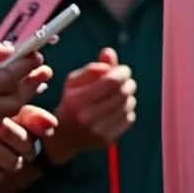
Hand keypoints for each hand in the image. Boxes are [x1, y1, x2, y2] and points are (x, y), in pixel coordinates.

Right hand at [45, 47, 136, 164]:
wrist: (64, 137)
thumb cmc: (71, 101)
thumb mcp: (75, 81)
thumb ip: (93, 67)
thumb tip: (109, 53)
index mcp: (77, 100)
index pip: (112, 81)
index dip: (123, 72)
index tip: (124, 70)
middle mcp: (88, 117)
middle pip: (123, 92)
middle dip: (128, 82)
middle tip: (125, 81)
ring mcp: (98, 130)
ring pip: (128, 104)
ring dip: (128, 95)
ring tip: (120, 94)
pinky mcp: (108, 140)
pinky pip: (129, 117)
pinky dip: (127, 109)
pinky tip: (118, 108)